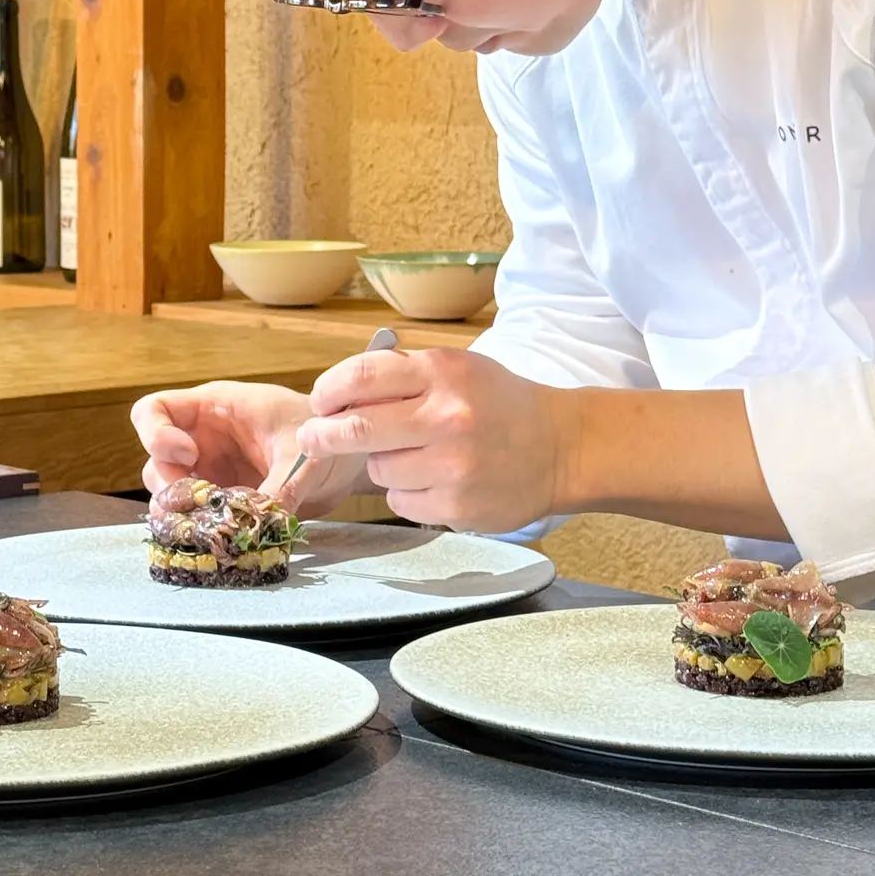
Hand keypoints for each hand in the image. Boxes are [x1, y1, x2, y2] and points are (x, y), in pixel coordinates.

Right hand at [129, 380, 368, 515]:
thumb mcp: (304, 453)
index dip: (156, 435)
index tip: (188, 456)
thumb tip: (261, 523)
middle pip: (155, 463)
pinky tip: (224, 539)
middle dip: (171, 488)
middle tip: (203, 507)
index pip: (153, 411)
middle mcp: (203, 440)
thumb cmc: (325, 429)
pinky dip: (202, 531)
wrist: (348, 456)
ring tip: (213, 528)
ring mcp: (210, 472)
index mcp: (214, 408)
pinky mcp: (223, 501)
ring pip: (171, 496)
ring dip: (184, 516)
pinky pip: (196, 518)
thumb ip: (282, 486)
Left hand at [293, 348, 572, 531]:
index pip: (362, 376)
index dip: (329, 390)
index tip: (320, 402)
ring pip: (378, 469)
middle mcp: (447, 418)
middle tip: (312, 437)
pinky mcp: (456, 505)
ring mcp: (452, 466)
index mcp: (443, 373)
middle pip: (356, 429)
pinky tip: (435, 479)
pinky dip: (406, 492)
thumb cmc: (500, 404)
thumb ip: (403, 376)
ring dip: (381, 464)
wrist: (561, 447)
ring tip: (415, 455)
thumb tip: (337, 395)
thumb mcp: (457, 370)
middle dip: (323, 435)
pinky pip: (400, 500)